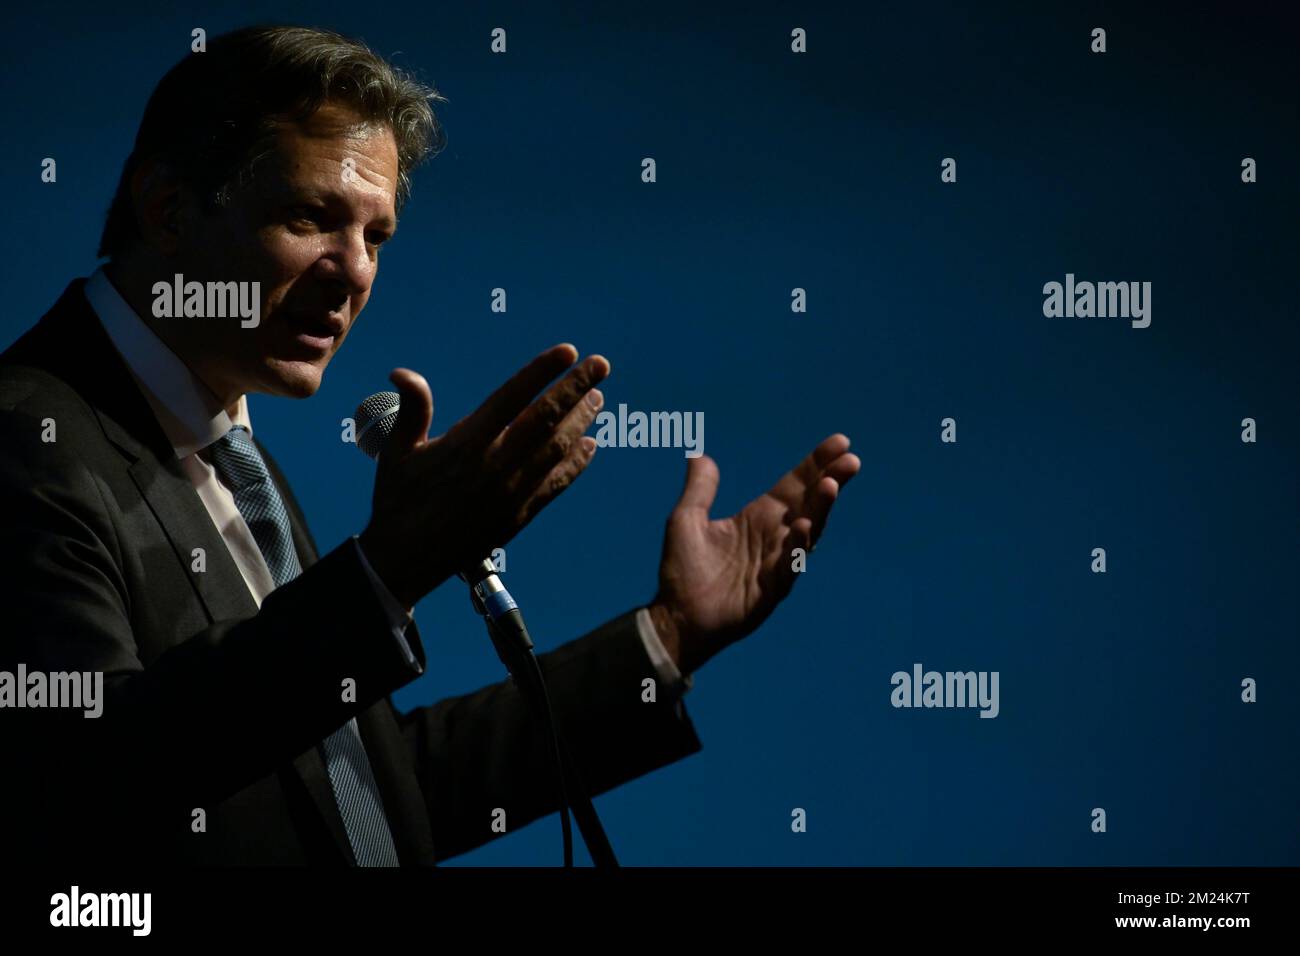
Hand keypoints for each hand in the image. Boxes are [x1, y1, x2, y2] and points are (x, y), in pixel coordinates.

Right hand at [360, 344, 608, 607]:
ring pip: (556, 449)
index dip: (541, 372)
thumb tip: (403, 372)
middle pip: (544, 419)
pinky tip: (591, 446)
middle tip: (600, 365)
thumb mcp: (396, 451)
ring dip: (581, 421)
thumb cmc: (398, 500)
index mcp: (465, 444)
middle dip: (575, 388)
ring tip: (598, 398)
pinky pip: (556, 484)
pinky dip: (576, 464)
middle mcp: (494, 465)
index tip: (568, 351)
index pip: (511, 398)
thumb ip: (411, 408)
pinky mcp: (519, 515)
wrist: (406, 560)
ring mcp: (511, 491)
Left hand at [648, 435, 860, 674]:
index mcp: (759, 517)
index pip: (795, 484)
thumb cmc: (683, 570)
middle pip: (811, 503)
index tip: (840, 441)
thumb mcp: (686, 519)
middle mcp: (775, 536)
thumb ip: (700, 488)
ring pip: (809, 532)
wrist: (677, 617)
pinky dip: (798, 548)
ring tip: (829, 486)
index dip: (816, 463)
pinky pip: (790, 566)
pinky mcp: (772, 590)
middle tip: (851, 460)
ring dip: (821, 510)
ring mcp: (777, 563)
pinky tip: (804, 528)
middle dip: (831, 480)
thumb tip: (698, 454)